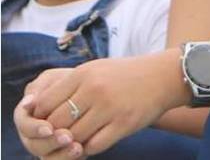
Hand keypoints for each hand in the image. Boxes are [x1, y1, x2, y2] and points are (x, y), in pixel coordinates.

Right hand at [15, 69, 82, 158]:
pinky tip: (83, 151)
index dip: (34, 128)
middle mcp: (35, 132)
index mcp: (30, 113)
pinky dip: (70, 158)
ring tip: (77, 147)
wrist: (102, 87)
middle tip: (67, 138)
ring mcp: (49, 143)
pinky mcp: (64, 151)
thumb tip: (28, 103)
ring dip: (61, 154)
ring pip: (47, 156)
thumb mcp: (60, 78)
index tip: (49, 128)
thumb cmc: (78, 79)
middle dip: (50, 143)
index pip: (24, 124)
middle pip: (34, 144)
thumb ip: (45, 88)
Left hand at [25, 50, 188, 155]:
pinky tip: (93, 140)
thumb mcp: (95, 70)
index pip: (45, 103)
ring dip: (72, 142)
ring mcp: (110, 108)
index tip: (47, 121)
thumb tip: (38, 109)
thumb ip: (68, 86)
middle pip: (57, 123)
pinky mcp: (124, 124)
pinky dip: (89, 148)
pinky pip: (94, 146)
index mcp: (84, 74)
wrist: (164, 76)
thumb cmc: (125, 74)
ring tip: (76, 139)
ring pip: (74, 137)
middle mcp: (95, 90)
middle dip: (54, 133)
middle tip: (59, 135)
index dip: (41, 117)